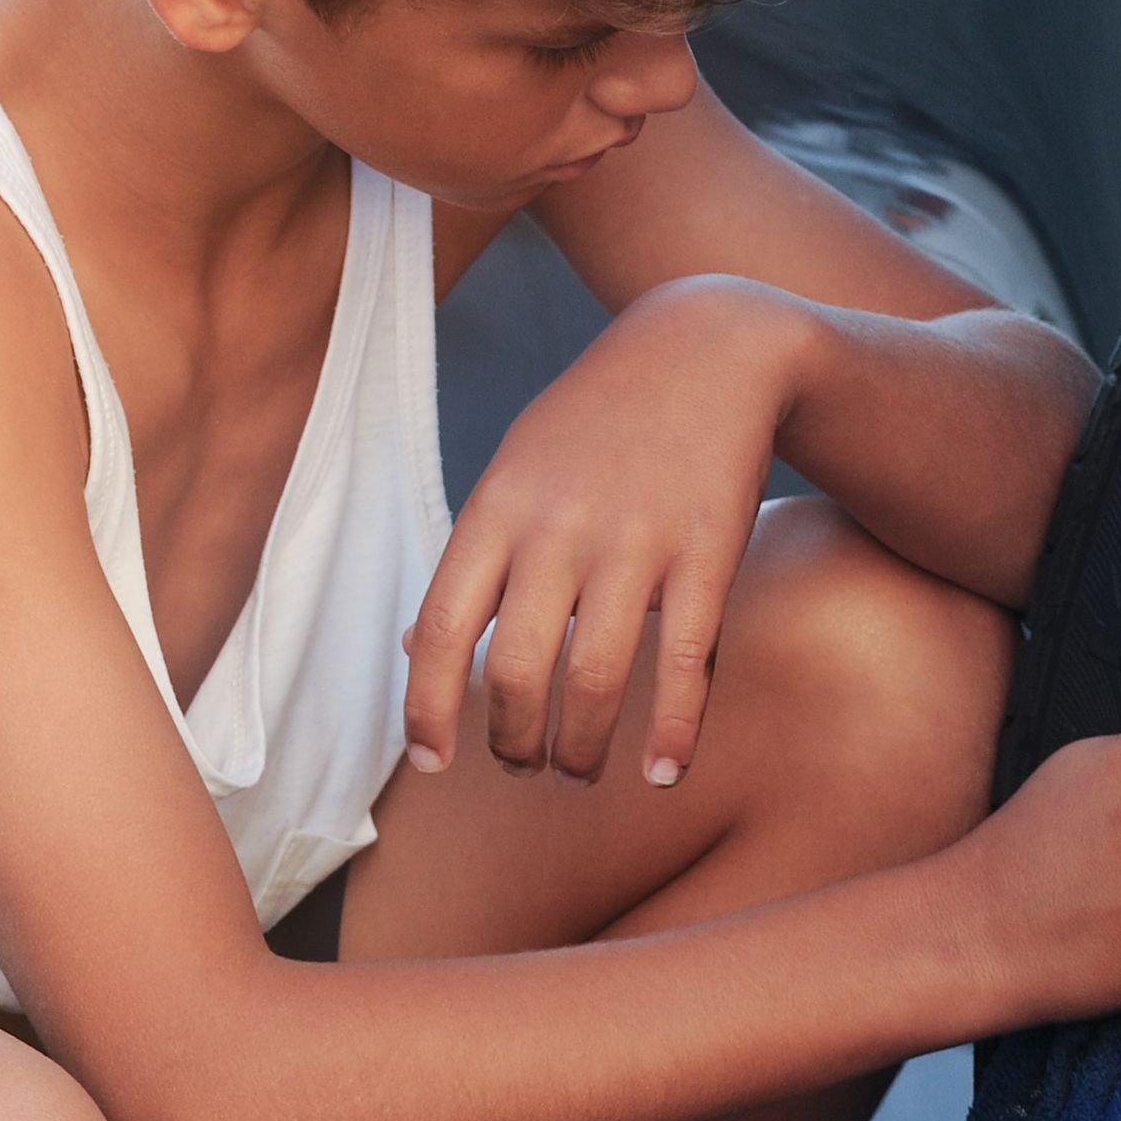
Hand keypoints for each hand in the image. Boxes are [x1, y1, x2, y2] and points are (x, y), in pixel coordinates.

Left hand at [399, 279, 808, 782]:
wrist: (708, 347)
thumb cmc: (595, 421)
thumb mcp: (514, 470)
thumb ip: (470, 559)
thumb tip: (412, 645)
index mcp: (497, 508)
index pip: (442, 629)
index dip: (428, 709)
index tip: (430, 762)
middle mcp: (559, 528)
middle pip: (516, 670)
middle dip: (510, 741)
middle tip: (518, 767)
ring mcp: (635, 541)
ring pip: (594, 680)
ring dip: (579, 748)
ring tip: (575, 772)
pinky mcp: (707, 553)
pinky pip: (686, 662)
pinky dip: (675, 730)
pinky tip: (665, 773)